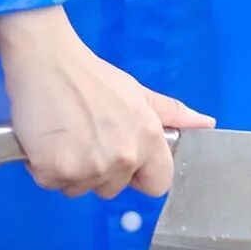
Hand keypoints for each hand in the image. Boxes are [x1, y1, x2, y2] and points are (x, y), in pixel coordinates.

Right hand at [0, 6, 214, 199]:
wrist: (46, 60)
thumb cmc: (90, 75)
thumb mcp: (137, 93)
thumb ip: (172, 113)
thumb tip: (206, 124)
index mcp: (147, 139)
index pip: (158, 185)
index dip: (140, 174)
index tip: (122, 157)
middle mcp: (122, 157)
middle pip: (112, 189)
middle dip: (98, 170)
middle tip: (84, 135)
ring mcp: (87, 167)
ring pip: (79, 189)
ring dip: (70, 170)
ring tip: (64, 135)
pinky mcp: (53, 171)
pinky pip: (51, 183)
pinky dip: (44, 167)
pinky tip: (45, 139)